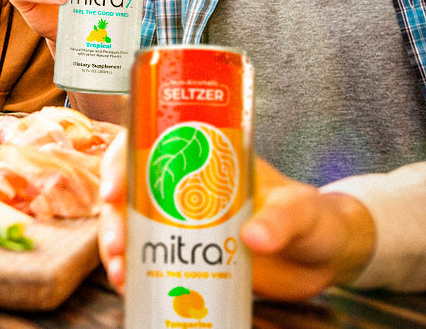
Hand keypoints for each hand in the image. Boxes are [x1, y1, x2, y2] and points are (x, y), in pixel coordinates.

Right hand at [96, 130, 375, 300]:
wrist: (326, 257)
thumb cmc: (313, 217)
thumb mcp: (299, 210)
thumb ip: (280, 220)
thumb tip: (253, 237)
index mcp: (201, 160)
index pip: (146, 147)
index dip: (120, 164)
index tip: (113, 192)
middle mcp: (182, 190)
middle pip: (128, 194)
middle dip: (112, 220)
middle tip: (117, 247)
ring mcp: (183, 226)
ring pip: (132, 230)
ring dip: (117, 251)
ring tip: (120, 277)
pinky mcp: (189, 258)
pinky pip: (150, 262)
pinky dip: (134, 275)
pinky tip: (131, 290)